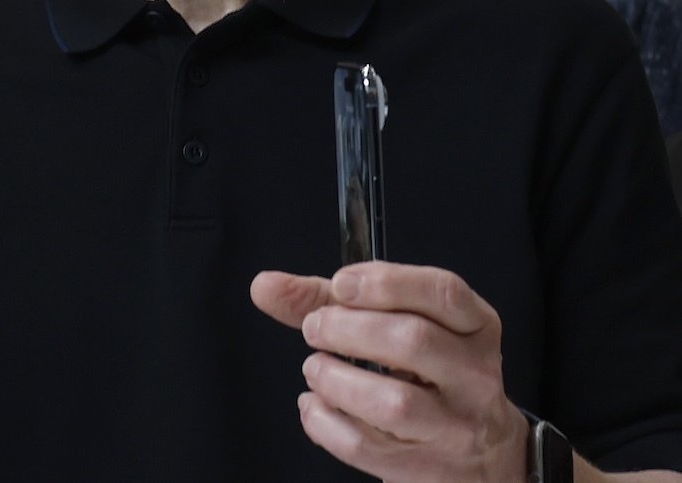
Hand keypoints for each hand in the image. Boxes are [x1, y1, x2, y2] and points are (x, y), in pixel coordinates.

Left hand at [251, 261, 528, 482]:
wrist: (482, 458)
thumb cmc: (428, 378)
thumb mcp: (395, 327)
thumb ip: (327, 300)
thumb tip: (265, 286)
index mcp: (474, 329)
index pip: (444, 293)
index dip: (386, 283)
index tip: (340, 284)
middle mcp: (474, 377)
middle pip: (413, 341)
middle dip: (347, 329)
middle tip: (315, 329)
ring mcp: (455, 428)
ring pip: (393, 402)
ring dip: (334, 379)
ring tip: (315, 369)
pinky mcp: (426, 468)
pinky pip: (366, 446)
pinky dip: (324, 422)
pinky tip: (314, 405)